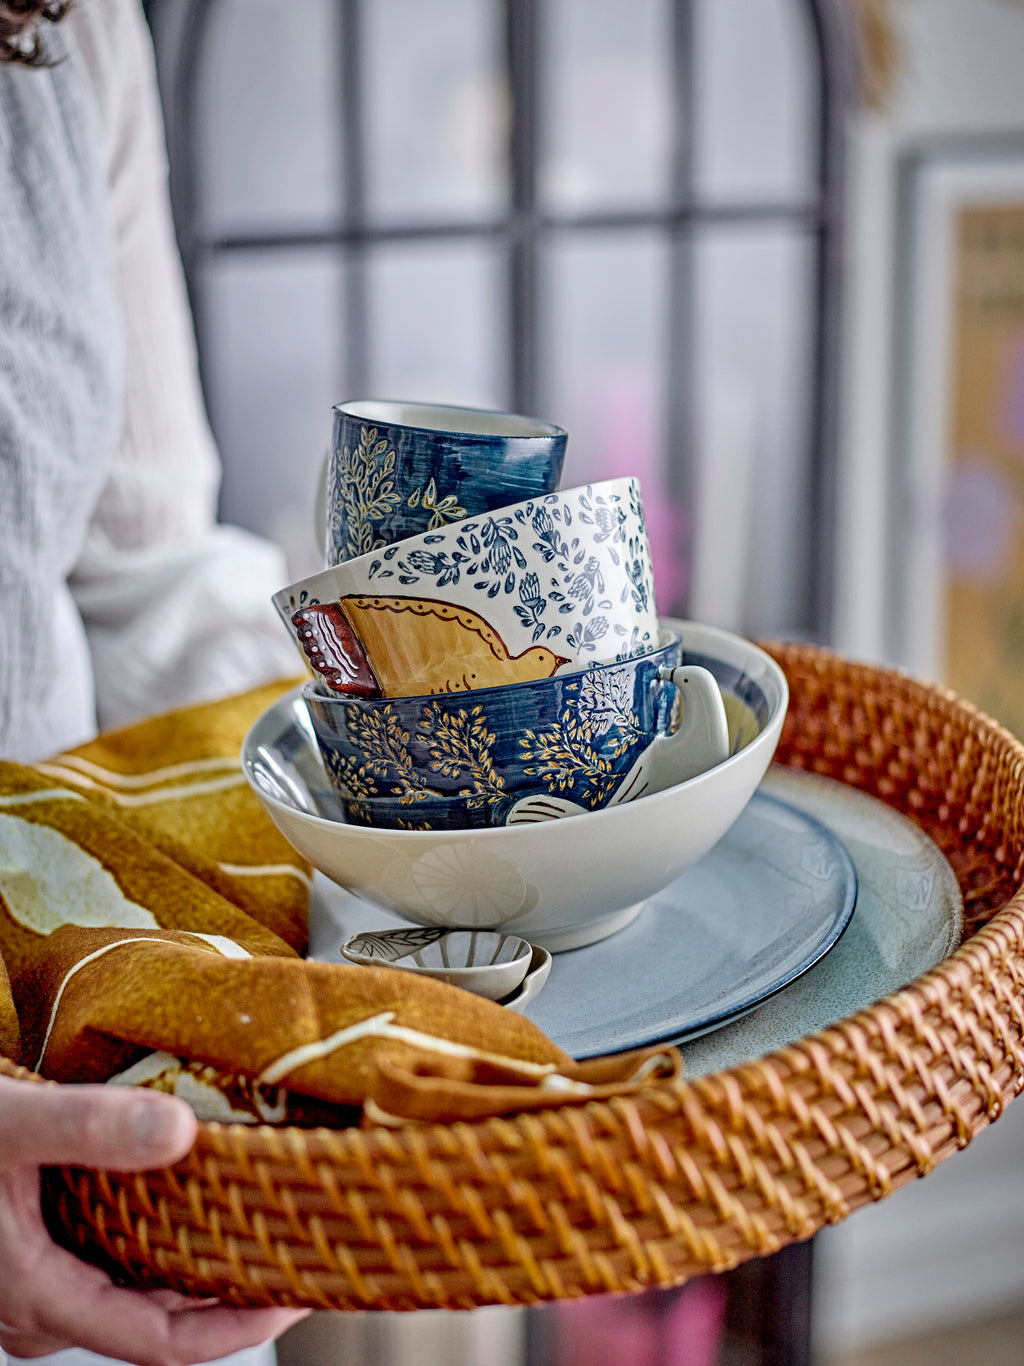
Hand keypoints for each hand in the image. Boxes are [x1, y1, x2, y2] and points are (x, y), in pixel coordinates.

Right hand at [0, 1076, 308, 1363]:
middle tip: (299, 1247)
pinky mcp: (29, 1252)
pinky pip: (108, 1262)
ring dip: (194, 1264)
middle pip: (153, 1320)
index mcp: (37, 1297)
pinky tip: (190, 1194)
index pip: (159, 1343)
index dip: (239, 1327)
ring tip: (262, 1219)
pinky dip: (157, 1238)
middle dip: (229, 1292)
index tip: (302, 1293)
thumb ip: (89, 1130)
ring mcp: (31, 1284)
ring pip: (131, 1290)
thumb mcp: (12, 1124)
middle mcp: (37, 1307)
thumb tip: (183, 1132)